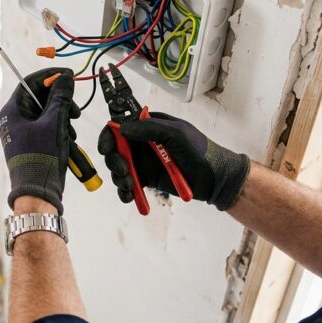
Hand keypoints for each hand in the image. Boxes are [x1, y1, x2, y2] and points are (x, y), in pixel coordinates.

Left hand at [0, 67, 79, 212]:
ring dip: (62, 115)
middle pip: (39, 97)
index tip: (69, 75)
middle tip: (74, 108)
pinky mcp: (31, 144)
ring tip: (71, 126)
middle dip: (60, 100)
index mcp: (13, 111)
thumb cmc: (41, 158)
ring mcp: (22, 133)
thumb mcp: (54, 123)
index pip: (30, 82)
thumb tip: (64, 78)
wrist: (37, 192)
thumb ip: (60, 98)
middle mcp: (14, 120)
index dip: (50, 76)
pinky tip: (68, 137)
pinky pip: (46, 127)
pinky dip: (59, 128)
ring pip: (45, 113)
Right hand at [97, 112, 249, 210]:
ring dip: (119, 177)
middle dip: (114, 160)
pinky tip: (129, 196)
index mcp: (149, 126)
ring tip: (130, 185)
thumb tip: (123, 128)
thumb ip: (150, 129)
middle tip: (123, 170)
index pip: (120, 126)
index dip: (109, 136)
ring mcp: (144, 161)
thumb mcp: (176, 134)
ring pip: (119, 168)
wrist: (213, 179)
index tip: (107, 148)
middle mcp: (143, 143)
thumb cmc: (199, 151)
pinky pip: (129, 185)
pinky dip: (125, 191)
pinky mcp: (146, 179)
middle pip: (115, 149)